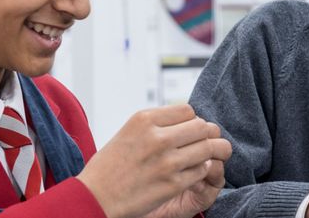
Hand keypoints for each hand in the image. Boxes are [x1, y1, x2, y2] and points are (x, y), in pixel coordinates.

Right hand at [76, 105, 231, 217]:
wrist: (94, 198)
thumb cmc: (109, 167)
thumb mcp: (128, 132)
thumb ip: (156, 124)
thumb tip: (186, 120)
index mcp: (144, 120)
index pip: (188, 110)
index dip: (193, 120)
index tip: (190, 130)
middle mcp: (157, 138)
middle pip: (202, 127)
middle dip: (208, 134)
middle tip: (209, 141)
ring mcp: (167, 162)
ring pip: (208, 148)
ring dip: (213, 152)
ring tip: (213, 154)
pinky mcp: (173, 184)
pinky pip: (202, 170)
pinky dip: (202, 170)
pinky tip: (194, 171)